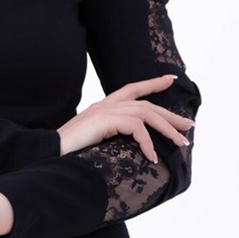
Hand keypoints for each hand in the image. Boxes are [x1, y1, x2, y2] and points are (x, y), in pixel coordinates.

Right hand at [57, 73, 192, 161]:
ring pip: (146, 114)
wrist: (50, 152)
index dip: (152, 83)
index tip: (170, 79)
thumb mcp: (93, 141)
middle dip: (170, 115)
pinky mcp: (105, 120)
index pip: (132, 88)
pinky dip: (148, 143)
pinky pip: (137, 128)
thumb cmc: (68, 151)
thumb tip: (130, 147)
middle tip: (189, 126)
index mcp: (103, 107)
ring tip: (181, 144)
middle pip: (147, 104)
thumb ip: (109, 137)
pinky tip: (153, 157)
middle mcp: (106, 104)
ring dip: (167, 129)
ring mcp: (105, 111)